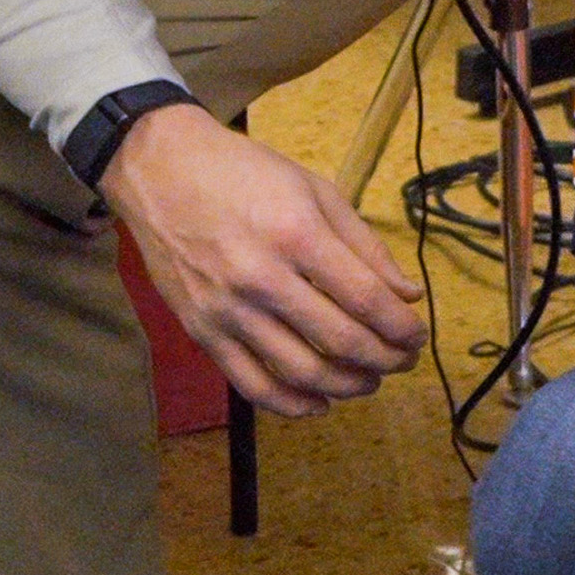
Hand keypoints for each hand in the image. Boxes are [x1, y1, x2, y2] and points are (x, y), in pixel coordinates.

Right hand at [100, 106, 424, 415]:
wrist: (158, 169)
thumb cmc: (241, 171)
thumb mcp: (313, 188)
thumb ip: (363, 245)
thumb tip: (407, 295)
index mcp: (296, 233)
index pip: (368, 300)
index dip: (403, 328)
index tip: (417, 334)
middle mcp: (262, 277)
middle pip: (343, 341)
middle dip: (386, 359)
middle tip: (401, 359)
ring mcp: (228, 309)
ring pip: (302, 372)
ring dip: (348, 385)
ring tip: (368, 379)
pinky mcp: (201, 329)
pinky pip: (251, 384)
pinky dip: (292, 405)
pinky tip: (319, 402)